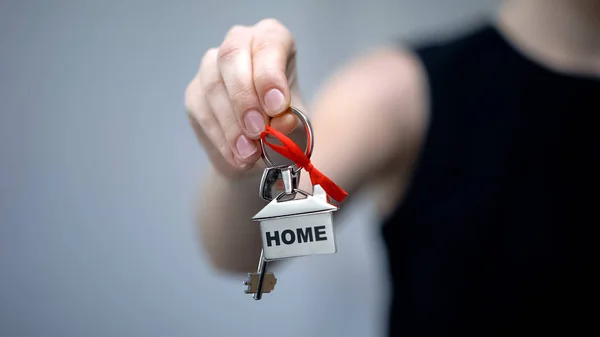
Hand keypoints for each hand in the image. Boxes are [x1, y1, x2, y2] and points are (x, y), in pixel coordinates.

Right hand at [185, 19, 300, 176]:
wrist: (259, 151)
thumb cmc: (283, 125)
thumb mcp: (298, 125)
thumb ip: (294, 122)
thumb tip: (284, 121)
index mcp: (272, 40)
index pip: (269, 43)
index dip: (270, 75)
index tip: (277, 107)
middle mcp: (240, 43)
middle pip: (232, 56)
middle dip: (245, 98)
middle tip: (258, 131)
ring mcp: (212, 66)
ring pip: (213, 85)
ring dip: (232, 124)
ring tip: (250, 153)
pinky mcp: (195, 92)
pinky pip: (202, 111)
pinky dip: (221, 137)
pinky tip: (237, 155)